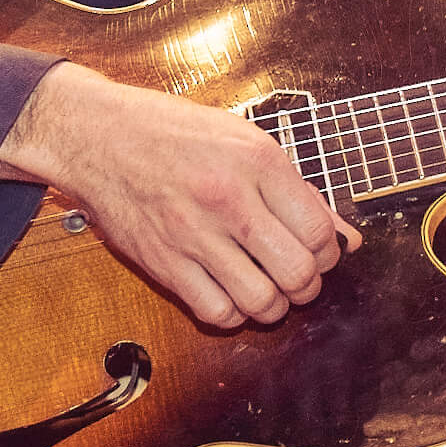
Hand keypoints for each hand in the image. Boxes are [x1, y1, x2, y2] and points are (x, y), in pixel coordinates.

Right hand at [0, 63, 359, 329]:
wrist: (100, 136)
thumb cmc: (175, 132)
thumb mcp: (245, 141)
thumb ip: (297, 190)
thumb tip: (345, 237)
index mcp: (256, 161)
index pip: (318, 230)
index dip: (328, 252)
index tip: (319, 252)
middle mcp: (228, 198)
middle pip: (297, 272)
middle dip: (308, 285)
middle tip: (300, 278)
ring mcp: (193, 234)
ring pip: (261, 301)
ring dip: (275, 306)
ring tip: (270, 290)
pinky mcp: (163, 263)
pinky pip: (215, 311)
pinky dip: (234, 314)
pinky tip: (232, 295)